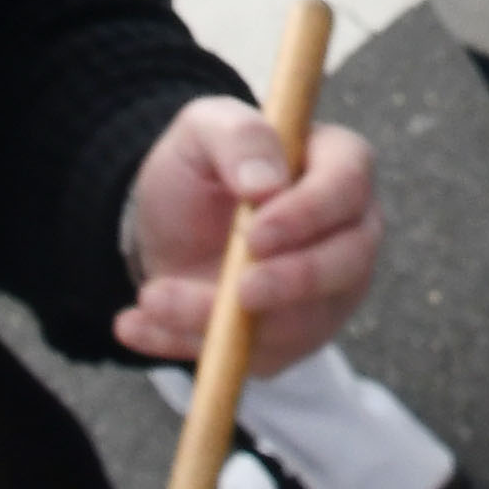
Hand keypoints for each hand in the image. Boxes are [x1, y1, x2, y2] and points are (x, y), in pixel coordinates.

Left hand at [117, 97, 378, 370]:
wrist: (171, 228)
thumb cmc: (202, 169)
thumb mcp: (202, 130)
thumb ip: (237, 136)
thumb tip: (265, 183)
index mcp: (338, 165)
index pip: (348, 188)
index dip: (308, 215)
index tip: (255, 235)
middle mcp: (349, 232)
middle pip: (347, 264)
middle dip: (292, 284)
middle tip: (238, 292)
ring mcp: (329, 293)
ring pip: (300, 323)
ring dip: (221, 322)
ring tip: (151, 300)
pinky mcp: (295, 339)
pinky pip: (257, 358)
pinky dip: (190, 345)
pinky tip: (139, 326)